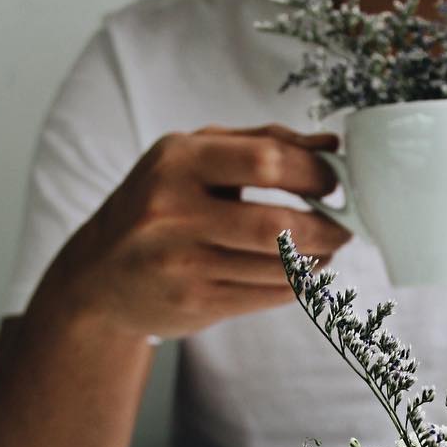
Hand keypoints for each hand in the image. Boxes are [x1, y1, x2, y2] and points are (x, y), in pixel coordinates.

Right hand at [51, 124, 349, 336]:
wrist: (99, 277)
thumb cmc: (159, 207)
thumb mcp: (193, 160)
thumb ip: (260, 144)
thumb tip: (330, 146)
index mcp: (178, 161)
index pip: (267, 161)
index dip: (315, 174)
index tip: (337, 183)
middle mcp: (175, 211)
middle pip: (276, 224)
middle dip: (326, 228)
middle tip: (346, 226)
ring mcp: (183, 261)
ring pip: (276, 267)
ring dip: (317, 260)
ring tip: (329, 249)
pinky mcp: (194, 302)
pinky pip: (266, 295)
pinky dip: (296, 284)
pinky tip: (303, 273)